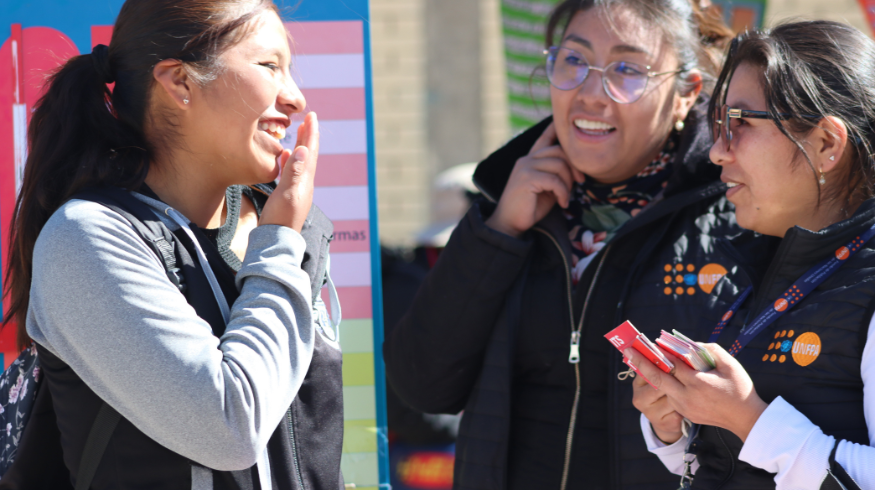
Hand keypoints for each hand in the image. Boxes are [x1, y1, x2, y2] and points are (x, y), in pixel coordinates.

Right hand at [261, 112, 319, 232]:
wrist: (276, 240)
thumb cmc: (280, 218)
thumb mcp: (287, 194)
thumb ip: (294, 172)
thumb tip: (303, 149)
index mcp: (305, 181)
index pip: (310, 152)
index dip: (311, 134)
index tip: (312, 116)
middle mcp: (304, 183)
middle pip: (308, 155)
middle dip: (309, 136)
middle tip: (309, 119)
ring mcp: (297, 189)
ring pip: (301, 162)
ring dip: (301, 146)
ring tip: (300, 133)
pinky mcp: (289, 195)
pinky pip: (292, 171)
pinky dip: (291, 160)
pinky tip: (287, 156)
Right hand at [485, 123, 583, 236]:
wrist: (510, 224)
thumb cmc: (530, 207)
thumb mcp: (547, 188)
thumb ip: (557, 175)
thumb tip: (576, 170)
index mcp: (530, 160)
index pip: (544, 138)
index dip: (554, 128)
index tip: (562, 120)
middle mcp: (527, 159)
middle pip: (559, 150)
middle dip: (574, 166)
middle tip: (580, 182)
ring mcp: (525, 167)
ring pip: (559, 164)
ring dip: (568, 182)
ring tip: (566, 196)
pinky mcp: (526, 178)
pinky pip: (554, 179)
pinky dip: (563, 192)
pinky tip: (562, 202)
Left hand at [624, 344, 768, 441]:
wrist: (745, 419)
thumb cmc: (740, 389)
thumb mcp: (730, 365)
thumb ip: (710, 350)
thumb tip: (690, 344)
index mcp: (698, 383)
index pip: (672, 365)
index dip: (661, 352)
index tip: (649, 342)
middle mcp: (687, 397)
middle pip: (658, 378)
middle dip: (641, 363)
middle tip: (628, 351)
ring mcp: (684, 407)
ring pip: (663, 388)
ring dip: (654, 375)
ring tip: (643, 360)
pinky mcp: (685, 413)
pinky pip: (671, 396)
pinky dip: (666, 385)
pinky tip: (663, 375)